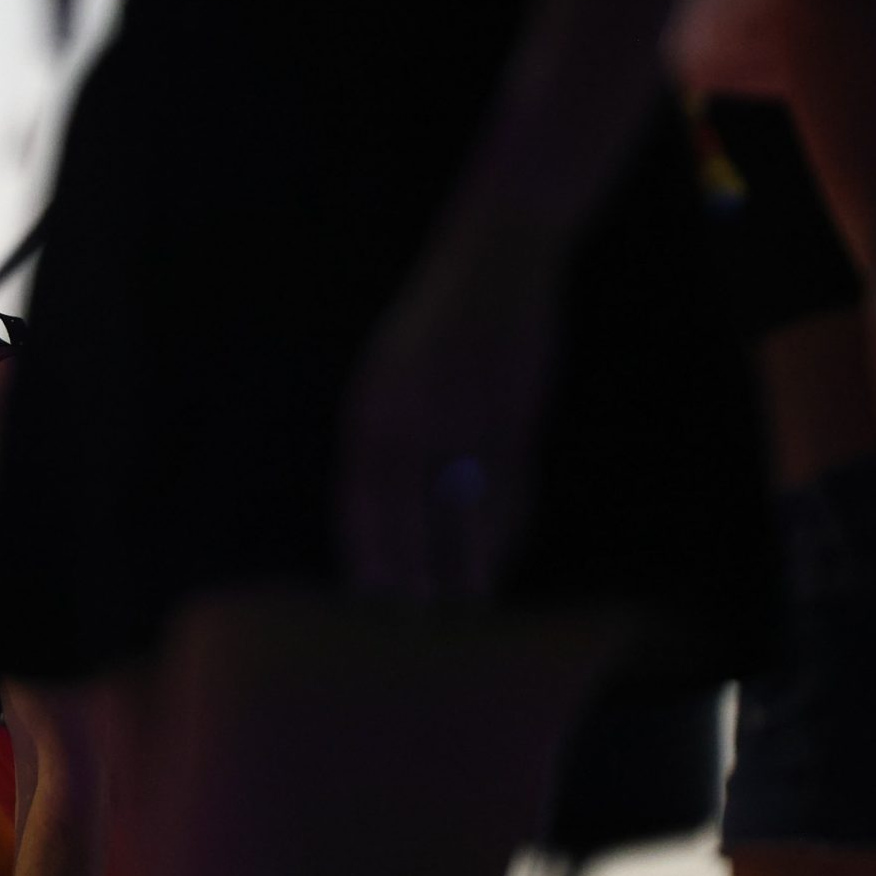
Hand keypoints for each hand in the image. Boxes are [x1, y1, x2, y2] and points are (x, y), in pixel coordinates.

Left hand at [338, 236, 559, 601]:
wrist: (494, 259)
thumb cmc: (435, 325)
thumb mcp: (389, 371)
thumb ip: (381, 435)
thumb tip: (376, 504)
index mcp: (372, 403)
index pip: (358, 493)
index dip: (364, 546)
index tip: (366, 591)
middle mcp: (414, 413)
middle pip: (409, 510)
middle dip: (412, 567)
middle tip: (416, 615)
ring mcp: (468, 413)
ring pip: (466, 506)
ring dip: (469, 557)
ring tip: (470, 599)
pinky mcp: (517, 411)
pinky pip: (512, 483)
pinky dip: (509, 523)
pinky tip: (505, 552)